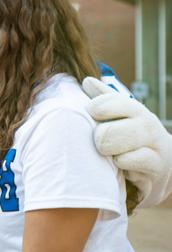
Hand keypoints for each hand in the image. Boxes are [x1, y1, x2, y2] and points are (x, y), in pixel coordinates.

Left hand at [83, 77, 171, 207]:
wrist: (163, 161)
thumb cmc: (131, 133)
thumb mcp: (120, 113)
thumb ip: (103, 98)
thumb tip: (87, 81)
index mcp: (134, 109)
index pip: (106, 103)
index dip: (93, 110)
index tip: (92, 115)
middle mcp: (146, 126)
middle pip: (106, 132)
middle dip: (98, 138)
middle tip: (101, 141)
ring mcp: (153, 148)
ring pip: (117, 151)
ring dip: (109, 154)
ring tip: (113, 153)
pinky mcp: (155, 170)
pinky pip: (127, 166)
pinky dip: (121, 168)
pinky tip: (124, 167)